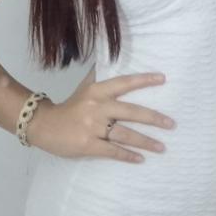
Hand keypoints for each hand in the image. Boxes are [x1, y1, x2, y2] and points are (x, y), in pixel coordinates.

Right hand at [27, 71, 175, 163]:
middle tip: (171, 124)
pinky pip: (113, 151)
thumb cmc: (69, 107)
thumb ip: (99, 77)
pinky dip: (128, 155)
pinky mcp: (88, 145)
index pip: (124, 83)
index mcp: (97, 91)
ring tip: (162, 147)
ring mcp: (93, 127)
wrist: (43, 125)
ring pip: (125, 134)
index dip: (144, 80)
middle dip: (153, 118)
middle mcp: (97, 107)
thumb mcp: (84, 88)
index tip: (163, 79)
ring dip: (146, 142)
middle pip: (131, 111)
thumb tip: (111, 57)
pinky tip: (140, 159)